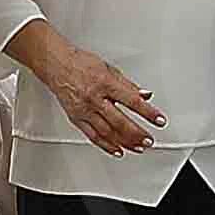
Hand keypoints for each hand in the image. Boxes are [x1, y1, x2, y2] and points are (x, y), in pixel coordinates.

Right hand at [29, 32, 164, 153]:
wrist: (55, 64)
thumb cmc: (80, 63)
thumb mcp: (109, 68)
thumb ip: (128, 85)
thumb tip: (145, 95)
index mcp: (105, 83)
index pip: (132, 101)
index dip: (148, 112)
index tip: (159, 120)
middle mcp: (94, 98)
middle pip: (120, 121)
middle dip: (137, 133)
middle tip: (149, 140)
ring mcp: (84, 110)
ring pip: (107, 132)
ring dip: (125, 142)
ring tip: (138, 147)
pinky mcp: (76, 118)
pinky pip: (92, 135)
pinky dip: (106, 145)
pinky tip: (117, 150)